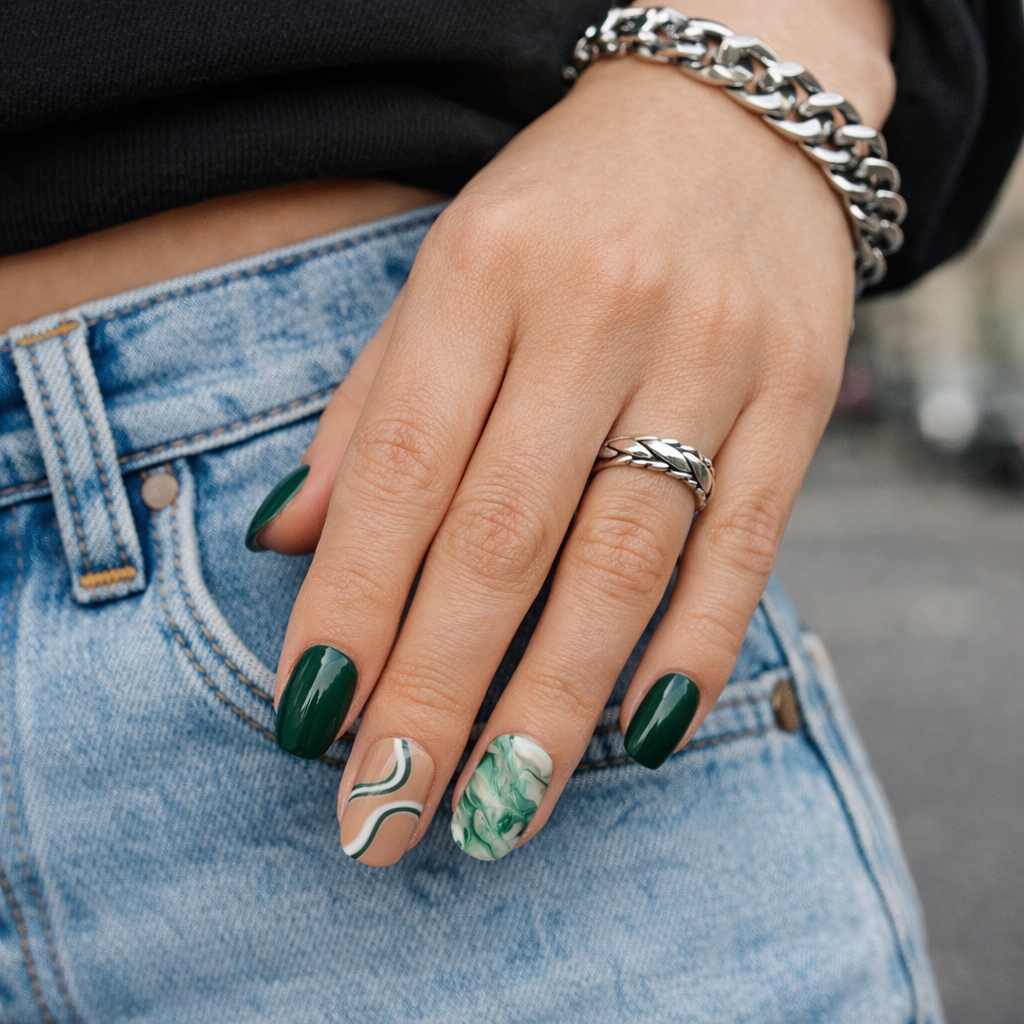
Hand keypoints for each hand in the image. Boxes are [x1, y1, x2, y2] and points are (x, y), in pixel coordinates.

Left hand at [254, 11, 892, 865]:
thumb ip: (370, 407)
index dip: (351, 607)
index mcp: (483, 275)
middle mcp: (596, 316)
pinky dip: (690, 653)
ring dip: (553, 707)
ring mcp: (710, 359)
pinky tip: (639, 739)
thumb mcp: (446, 268)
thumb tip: (288, 539)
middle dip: (435, 696)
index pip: (400, 473)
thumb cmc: (563, 209)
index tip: (309, 723)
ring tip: (496, 813)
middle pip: (503, 542)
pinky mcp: (798, 398)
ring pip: (620, 564)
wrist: (733, 116)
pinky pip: (741, 548)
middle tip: (383, 817)